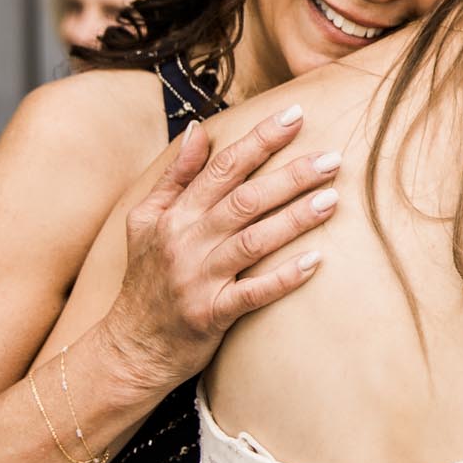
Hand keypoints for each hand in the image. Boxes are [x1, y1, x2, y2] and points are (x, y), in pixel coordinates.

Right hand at [101, 108, 338, 388]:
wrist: (130, 346)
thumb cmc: (145, 279)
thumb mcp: (145, 221)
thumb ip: (174, 176)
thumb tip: (196, 129)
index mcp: (175, 214)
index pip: (223, 167)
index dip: (260, 139)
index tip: (295, 116)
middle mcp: (186, 241)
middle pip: (244, 199)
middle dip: (290, 175)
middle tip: (332, 158)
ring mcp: (199, 279)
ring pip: (253, 241)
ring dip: (295, 219)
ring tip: (332, 199)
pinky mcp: (211, 314)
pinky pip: (253, 293)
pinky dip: (284, 277)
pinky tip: (316, 261)